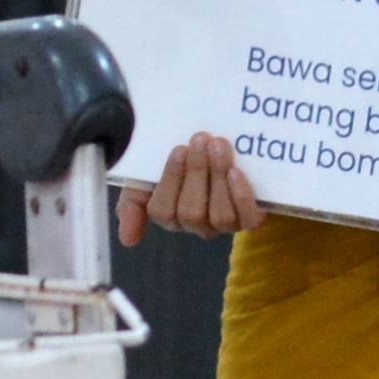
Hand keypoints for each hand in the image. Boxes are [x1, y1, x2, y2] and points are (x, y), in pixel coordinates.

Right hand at [115, 130, 260, 244]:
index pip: (162, 210)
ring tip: (220, 145)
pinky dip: (242, 196)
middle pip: (191, 212)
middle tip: (201, 139)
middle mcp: (196, 225)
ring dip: (218, 178)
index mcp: (169, 214)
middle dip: (196, 173)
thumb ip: (132, 203)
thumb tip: (127, 240)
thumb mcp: (147, 176)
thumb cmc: (181, 161)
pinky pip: (249, 220)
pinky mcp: (251, 219)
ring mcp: (225, 224)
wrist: (219, 149)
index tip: (179, 149)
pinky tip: (237, 171)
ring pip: (220, 216)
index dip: (171, 180)